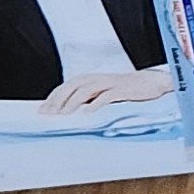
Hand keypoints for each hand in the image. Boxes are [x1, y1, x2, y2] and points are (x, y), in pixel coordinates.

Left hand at [43, 68, 177, 112]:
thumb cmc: (126, 91)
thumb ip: (88, 100)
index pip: (66, 87)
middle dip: (58, 100)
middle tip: (49, 115)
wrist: (152, 83)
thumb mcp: (104, 93)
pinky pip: (107, 96)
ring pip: (86, 90)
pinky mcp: (122, 89)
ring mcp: (110, 83)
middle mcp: (97, 79)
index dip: (53, 98)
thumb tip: (67, 114)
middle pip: (72, 87)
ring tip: (64, 114)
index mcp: (91, 79)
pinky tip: (89, 112)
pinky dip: (97, 103)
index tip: (41, 111)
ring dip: (73, 102)